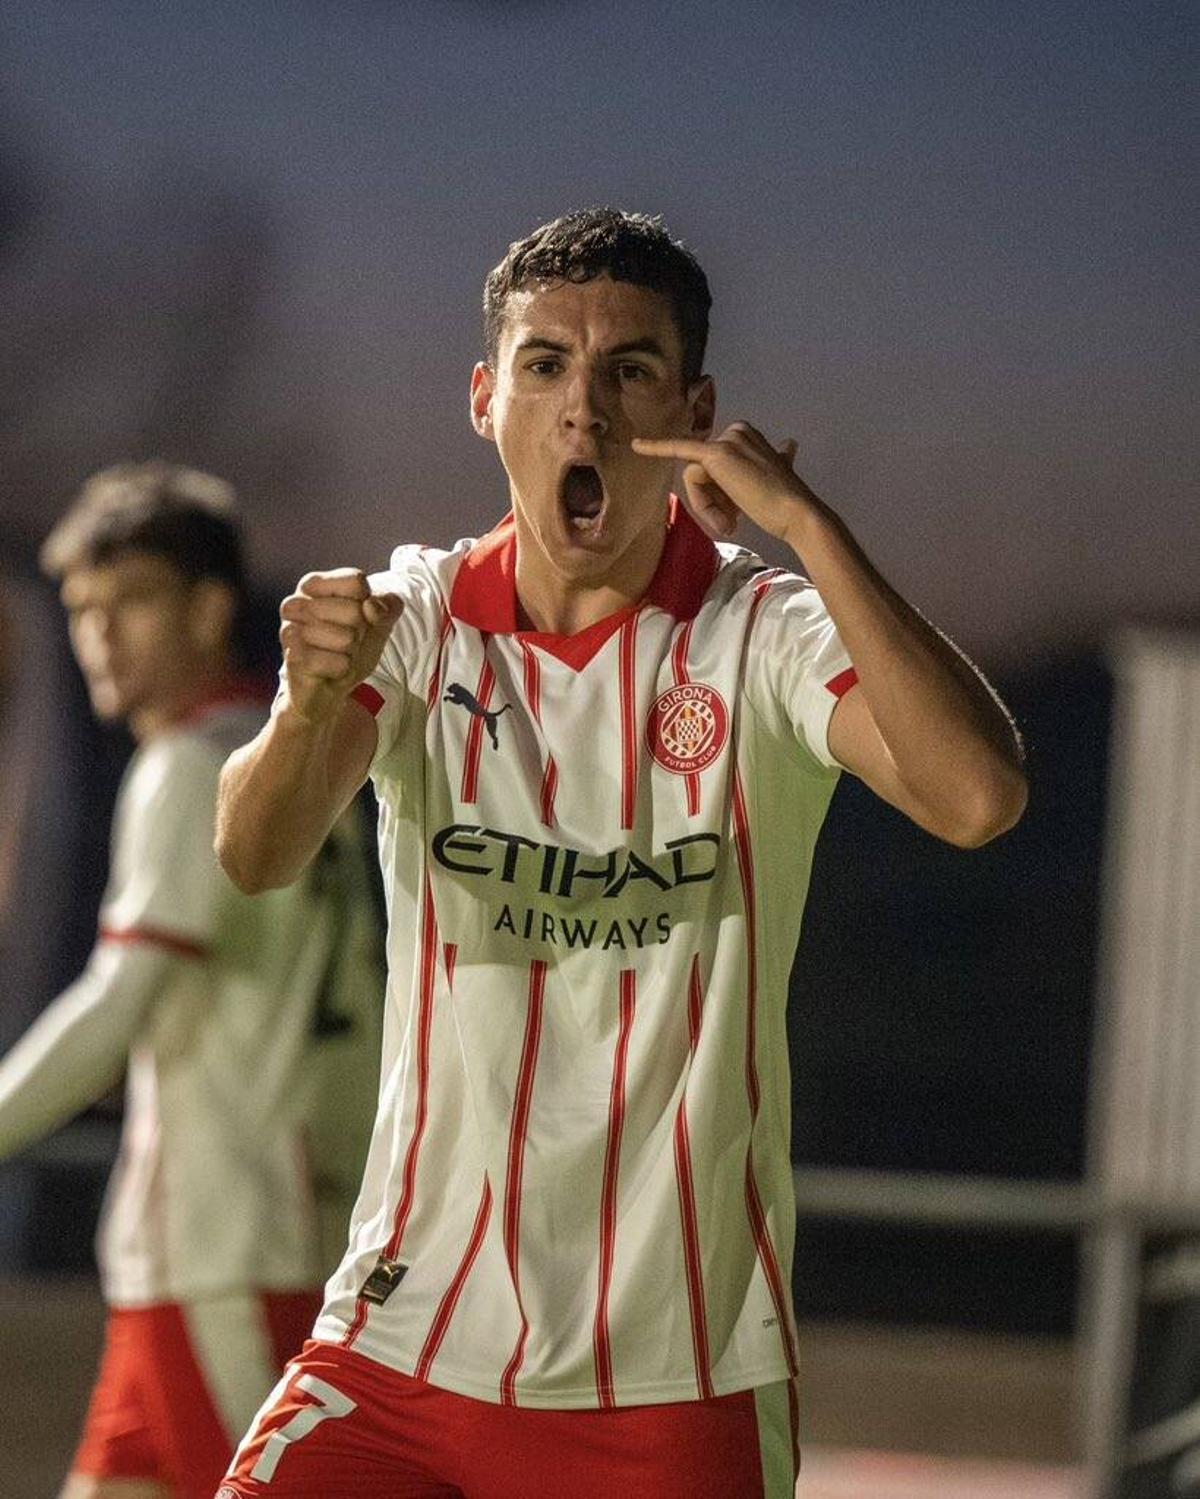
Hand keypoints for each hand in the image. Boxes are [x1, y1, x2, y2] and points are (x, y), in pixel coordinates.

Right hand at [278, 569, 401, 724]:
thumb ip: (387, 607)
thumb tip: (372, 606)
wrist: (326, 688)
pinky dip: (342, 669)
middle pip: (355, 611)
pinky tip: (330, 669)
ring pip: (347, 638)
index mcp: (313, 584)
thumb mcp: (377, 623)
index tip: (358, 616)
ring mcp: (290, 629)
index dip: (369, 604)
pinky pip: (338, 662)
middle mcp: (295, 602)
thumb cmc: (349, 648)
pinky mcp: (293, 657)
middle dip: (361, 633)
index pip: (356, 581)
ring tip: (336, 655)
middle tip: (346, 643)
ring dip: (351, 653)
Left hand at [632, 422, 821, 545]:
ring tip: (732, 521)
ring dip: (709, 506)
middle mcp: (736, 430)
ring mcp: (726, 441)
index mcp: (747, 434)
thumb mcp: (773, 474)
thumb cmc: (783, 502)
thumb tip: (789, 446)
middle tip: (734, 521)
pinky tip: (637, 446)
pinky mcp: (716, 455)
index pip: (715, 468)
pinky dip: (656, 449)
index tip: (742, 509)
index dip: (723, 496)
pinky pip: (679, 451)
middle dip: (713, 501)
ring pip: (695, 478)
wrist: (795, 513)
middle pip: (702, 472)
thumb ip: (778, 459)